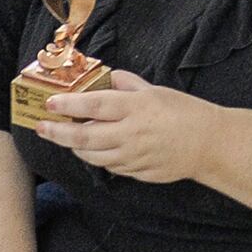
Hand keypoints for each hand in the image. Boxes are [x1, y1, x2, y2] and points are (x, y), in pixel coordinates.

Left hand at [37, 71, 221, 183]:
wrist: (209, 144)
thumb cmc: (185, 112)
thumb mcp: (156, 90)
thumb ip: (127, 84)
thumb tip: (105, 78)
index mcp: (136, 108)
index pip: (94, 104)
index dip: (69, 104)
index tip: (50, 103)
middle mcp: (131, 133)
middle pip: (85, 136)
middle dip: (58, 132)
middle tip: (42, 127)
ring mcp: (133, 156)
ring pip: (92, 156)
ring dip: (75, 147)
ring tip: (66, 138)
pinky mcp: (137, 172)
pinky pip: (110, 167)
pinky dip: (98, 158)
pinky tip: (95, 150)